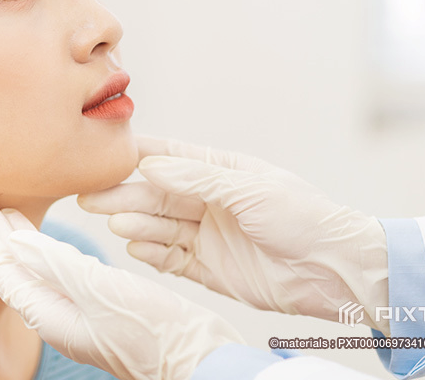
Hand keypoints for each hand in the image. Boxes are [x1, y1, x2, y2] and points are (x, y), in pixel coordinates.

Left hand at [0, 197, 243, 379]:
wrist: (199, 359)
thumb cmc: (155, 331)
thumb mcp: (104, 292)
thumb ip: (58, 265)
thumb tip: (12, 243)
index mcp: (51, 313)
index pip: (3, 269)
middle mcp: (57, 313)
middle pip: (11, 268)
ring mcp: (76, 311)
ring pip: (31, 268)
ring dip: (13, 238)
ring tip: (0, 211)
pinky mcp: (97, 304)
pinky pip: (55, 269)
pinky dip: (43, 246)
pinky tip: (48, 236)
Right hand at [78, 135, 389, 333]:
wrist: (335, 270)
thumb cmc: (302, 217)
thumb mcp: (248, 188)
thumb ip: (196, 178)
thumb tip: (148, 166)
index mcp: (221, 173)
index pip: (170, 159)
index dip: (137, 156)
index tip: (104, 153)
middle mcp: (209, 202)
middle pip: (156, 195)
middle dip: (124, 194)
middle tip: (90, 195)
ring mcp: (207, 236)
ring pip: (160, 226)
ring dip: (136, 223)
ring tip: (115, 221)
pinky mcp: (209, 269)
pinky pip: (171, 258)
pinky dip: (151, 252)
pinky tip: (134, 246)